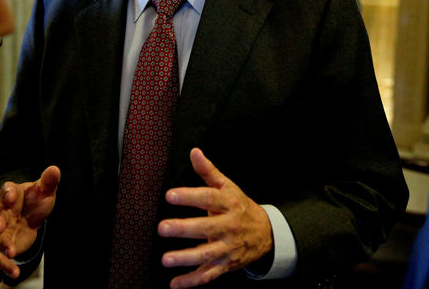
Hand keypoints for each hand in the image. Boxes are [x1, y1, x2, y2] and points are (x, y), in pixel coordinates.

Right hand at [0, 166, 60, 278]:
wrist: (32, 215)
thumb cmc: (35, 200)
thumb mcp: (44, 190)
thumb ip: (48, 181)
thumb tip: (55, 169)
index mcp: (11, 194)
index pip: (6, 191)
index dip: (8, 194)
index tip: (11, 197)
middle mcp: (2, 212)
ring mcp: (2, 230)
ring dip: (2, 245)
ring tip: (10, 252)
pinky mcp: (5, 244)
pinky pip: (2, 256)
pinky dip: (7, 265)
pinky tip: (15, 273)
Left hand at [158, 148, 272, 287]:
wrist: (266, 234)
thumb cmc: (240, 207)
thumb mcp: (228, 187)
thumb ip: (208, 171)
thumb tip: (194, 152)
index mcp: (229, 204)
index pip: (208, 198)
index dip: (189, 196)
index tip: (170, 195)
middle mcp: (230, 227)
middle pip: (206, 228)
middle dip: (184, 229)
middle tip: (162, 228)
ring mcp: (228, 248)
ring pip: (207, 255)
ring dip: (185, 258)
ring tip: (165, 259)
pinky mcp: (225, 265)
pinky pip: (208, 276)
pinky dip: (191, 282)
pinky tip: (174, 283)